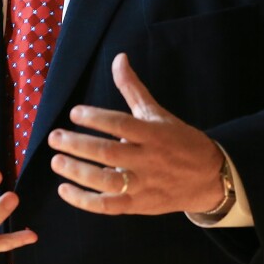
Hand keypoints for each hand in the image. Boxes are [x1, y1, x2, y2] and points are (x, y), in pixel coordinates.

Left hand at [47, 53, 224, 215]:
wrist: (208, 178)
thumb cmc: (178, 140)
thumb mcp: (157, 112)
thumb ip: (132, 88)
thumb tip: (119, 57)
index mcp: (152, 134)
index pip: (121, 124)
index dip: (96, 118)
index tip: (74, 112)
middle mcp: (147, 160)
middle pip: (109, 153)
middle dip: (78, 145)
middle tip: (55, 137)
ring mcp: (143, 185)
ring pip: (106, 181)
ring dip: (78, 172)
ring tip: (56, 161)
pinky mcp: (138, 205)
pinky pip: (107, 206)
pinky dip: (84, 201)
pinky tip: (64, 189)